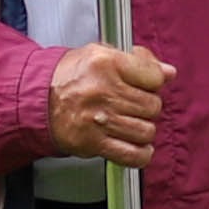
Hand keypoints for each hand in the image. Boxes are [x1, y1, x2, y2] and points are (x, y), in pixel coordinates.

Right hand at [47, 43, 169, 166]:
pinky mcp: (93, 143)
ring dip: (144, 130)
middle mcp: (103, 91)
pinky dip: (141, 154)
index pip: (153, 77)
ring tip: (133, 123)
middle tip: (136, 105)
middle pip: (152, 106)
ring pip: (146, 131)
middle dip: (149, 107)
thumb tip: (169, 72)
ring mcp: (98, 119)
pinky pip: (132, 154)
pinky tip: (138, 146)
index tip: (148, 85)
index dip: (155, 82)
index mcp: (107, 63)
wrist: (39, 99)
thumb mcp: (102, 54)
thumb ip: (139, 60)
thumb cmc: (72, 75)